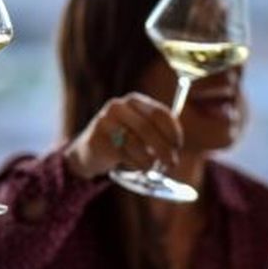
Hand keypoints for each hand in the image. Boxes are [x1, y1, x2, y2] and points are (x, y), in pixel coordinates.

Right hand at [63, 92, 182, 179]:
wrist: (88, 150)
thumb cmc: (122, 139)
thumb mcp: (139, 128)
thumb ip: (157, 131)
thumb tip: (176, 147)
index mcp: (134, 101)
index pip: (159, 113)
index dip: (173, 131)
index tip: (178, 146)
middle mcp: (118, 107)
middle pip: (148, 129)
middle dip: (164, 148)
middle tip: (173, 163)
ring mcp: (105, 122)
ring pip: (136, 144)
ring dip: (150, 160)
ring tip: (153, 167)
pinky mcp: (98, 140)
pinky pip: (124, 155)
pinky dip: (136, 164)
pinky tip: (139, 167)